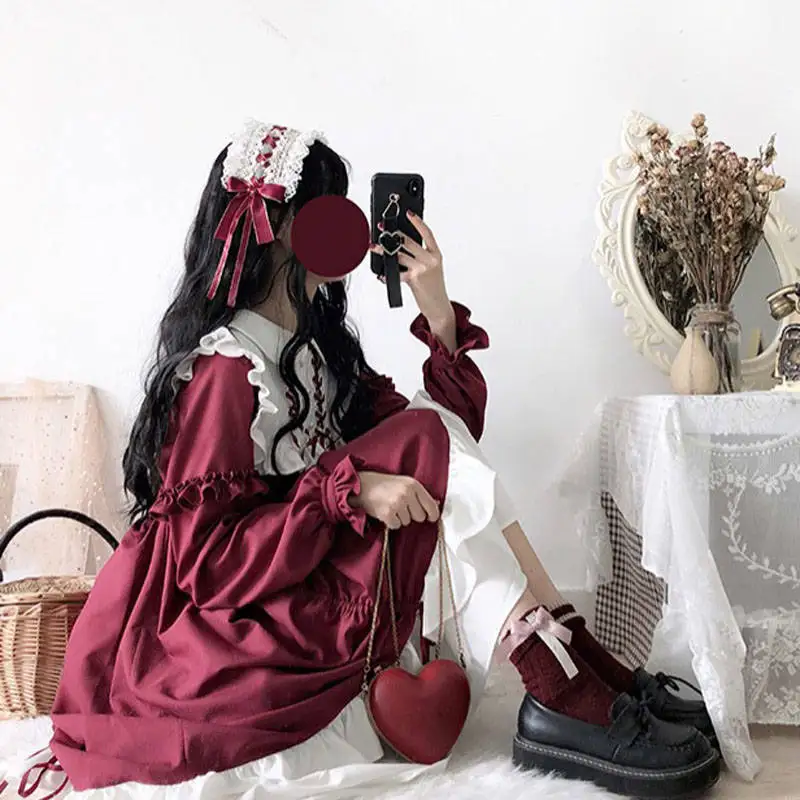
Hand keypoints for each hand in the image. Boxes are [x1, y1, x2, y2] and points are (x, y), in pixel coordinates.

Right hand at [349, 471, 439, 529]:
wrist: (360, 485)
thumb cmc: (382, 484)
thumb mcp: (403, 483)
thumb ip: (418, 494)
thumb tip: (435, 504)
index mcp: (413, 484)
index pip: (431, 506)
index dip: (432, 514)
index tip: (430, 517)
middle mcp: (407, 493)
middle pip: (420, 517)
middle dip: (412, 515)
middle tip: (401, 507)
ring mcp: (397, 504)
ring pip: (407, 522)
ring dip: (399, 518)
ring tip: (390, 507)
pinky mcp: (387, 514)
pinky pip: (396, 526)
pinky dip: (390, 522)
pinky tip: (384, 512)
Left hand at [370, 212, 454, 329]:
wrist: (439, 305)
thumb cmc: (433, 286)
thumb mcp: (431, 268)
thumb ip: (419, 256)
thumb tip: (399, 246)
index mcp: (436, 254)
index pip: (427, 233)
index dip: (417, 222)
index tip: (408, 212)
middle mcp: (430, 259)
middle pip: (409, 241)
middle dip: (393, 233)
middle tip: (382, 227)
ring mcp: (422, 269)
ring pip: (399, 255)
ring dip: (384, 251)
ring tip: (374, 247)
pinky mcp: (414, 280)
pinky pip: (397, 274)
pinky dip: (387, 275)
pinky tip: (381, 275)